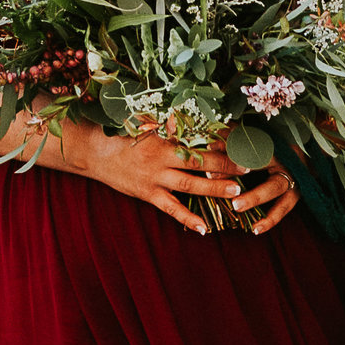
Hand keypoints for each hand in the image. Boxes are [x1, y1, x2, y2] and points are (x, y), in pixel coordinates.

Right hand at [59, 126, 294, 234]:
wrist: (93, 152)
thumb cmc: (124, 136)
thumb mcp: (146, 124)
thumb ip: (170, 123)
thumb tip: (194, 114)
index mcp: (163, 136)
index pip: (197, 137)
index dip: (221, 139)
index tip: (242, 140)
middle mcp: (161, 156)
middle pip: (198, 160)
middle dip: (225, 163)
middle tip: (250, 167)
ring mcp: (155, 177)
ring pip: (189, 184)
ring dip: (214, 188)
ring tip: (237, 192)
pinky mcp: (148, 194)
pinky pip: (171, 209)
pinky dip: (188, 219)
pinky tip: (205, 229)